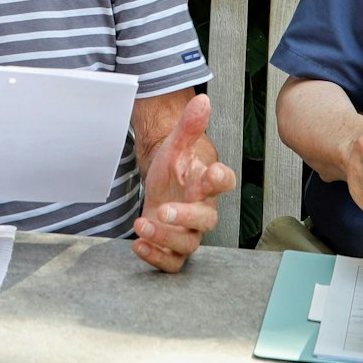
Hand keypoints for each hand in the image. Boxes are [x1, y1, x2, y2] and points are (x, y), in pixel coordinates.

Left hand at [133, 94, 235, 272]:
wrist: (160, 188)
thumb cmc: (174, 170)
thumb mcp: (176, 145)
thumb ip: (189, 126)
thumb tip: (202, 100)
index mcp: (206, 184)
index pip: (224, 182)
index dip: (221, 179)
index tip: (213, 174)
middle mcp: (201, 210)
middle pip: (206, 220)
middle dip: (186, 218)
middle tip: (163, 210)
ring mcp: (188, 231)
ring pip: (187, 244)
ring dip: (164, 238)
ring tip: (141, 224)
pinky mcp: (172, 247)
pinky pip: (172, 262)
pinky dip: (156, 257)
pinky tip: (139, 244)